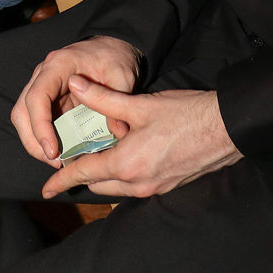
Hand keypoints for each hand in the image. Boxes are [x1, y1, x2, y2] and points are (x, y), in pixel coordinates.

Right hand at [10, 36, 140, 165]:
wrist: (110, 49)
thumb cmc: (113, 58)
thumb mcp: (122, 76)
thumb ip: (118, 102)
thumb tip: (116, 133)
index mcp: (59, 65)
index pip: (37, 96)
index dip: (40, 125)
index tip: (52, 150)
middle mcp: (43, 74)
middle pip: (22, 111)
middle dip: (34, 141)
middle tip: (55, 161)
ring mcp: (42, 86)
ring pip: (24, 118)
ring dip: (35, 143)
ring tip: (58, 161)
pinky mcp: (47, 99)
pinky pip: (35, 121)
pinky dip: (42, 139)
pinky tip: (60, 153)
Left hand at [40, 83, 240, 199]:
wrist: (226, 129)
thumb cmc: (184, 113)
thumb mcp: (139, 104)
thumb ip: (102, 98)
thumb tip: (75, 84)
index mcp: (127, 164)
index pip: (85, 173)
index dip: (63, 178)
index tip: (46, 187)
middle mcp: (138, 183)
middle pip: (99, 184)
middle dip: (83, 175)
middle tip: (70, 161)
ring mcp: (155, 188)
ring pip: (117, 187)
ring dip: (104, 175)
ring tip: (95, 156)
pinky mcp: (168, 186)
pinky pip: (135, 186)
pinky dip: (123, 175)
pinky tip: (125, 157)